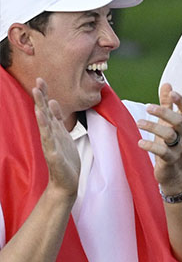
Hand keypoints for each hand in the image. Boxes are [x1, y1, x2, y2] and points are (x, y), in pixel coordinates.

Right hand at [33, 79, 80, 200]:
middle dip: (41, 100)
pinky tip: (46, 127)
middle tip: (37, 84)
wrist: (66, 181)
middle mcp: (49, 135)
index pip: (47, 109)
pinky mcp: (55, 157)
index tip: (40, 80)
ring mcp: (51, 146)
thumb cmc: (65, 158)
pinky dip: (48, 135)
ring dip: (42, 114)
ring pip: (45, 127)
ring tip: (39, 102)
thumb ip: (57, 119)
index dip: (44, 95)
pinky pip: (51, 144)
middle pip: (44, 114)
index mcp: (53, 129)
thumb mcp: (63, 134)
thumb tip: (54, 101)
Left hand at [138, 83, 181, 195]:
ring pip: (170, 135)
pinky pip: (163, 152)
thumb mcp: (168, 123)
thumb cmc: (170, 144)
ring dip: (154, 127)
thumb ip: (167, 104)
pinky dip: (151, 146)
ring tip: (139, 122)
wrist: (174, 172)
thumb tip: (167, 84)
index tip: (172, 92)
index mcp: (181, 125)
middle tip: (148, 106)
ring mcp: (177, 148)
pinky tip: (140, 142)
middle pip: (178, 121)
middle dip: (164, 113)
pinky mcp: (169, 160)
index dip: (181, 101)